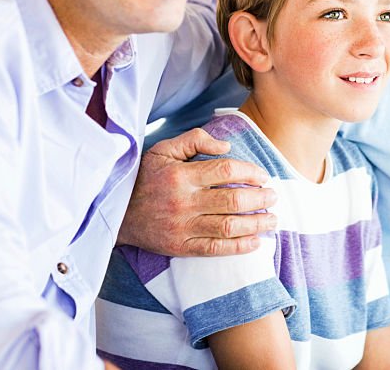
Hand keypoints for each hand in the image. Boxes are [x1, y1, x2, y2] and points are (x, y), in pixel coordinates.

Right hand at [118, 128, 277, 255]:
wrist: (116, 212)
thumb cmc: (145, 176)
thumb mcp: (163, 149)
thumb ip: (195, 140)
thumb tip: (227, 147)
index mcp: (182, 175)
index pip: (226, 171)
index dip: (250, 173)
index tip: (263, 176)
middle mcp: (184, 201)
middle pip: (233, 200)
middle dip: (260, 199)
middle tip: (274, 197)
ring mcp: (182, 227)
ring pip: (228, 227)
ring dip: (256, 224)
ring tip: (273, 219)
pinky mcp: (180, 247)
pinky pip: (214, 249)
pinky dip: (238, 247)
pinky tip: (256, 242)